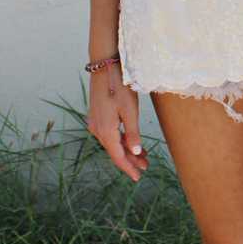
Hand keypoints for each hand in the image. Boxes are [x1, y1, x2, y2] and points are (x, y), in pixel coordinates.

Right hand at [86, 66, 148, 181]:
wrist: (104, 66)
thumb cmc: (120, 86)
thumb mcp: (130, 110)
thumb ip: (133, 133)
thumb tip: (136, 152)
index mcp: (105, 130)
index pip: (117, 156)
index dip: (128, 168)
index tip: (138, 177)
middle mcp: (97, 129)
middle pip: (115, 151)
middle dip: (130, 160)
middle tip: (146, 167)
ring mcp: (96, 122)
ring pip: (113, 142)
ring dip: (127, 150)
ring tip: (143, 157)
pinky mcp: (98, 115)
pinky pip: (110, 133)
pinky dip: (121, 140)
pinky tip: (131, 141)